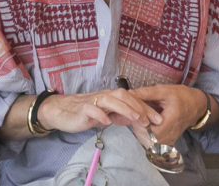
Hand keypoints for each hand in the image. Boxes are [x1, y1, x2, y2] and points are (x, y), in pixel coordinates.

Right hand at [37, 88, 159, 134]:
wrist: (60, 111)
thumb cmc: (83, 113)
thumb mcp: (105, 115)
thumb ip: (118, 116)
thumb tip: (134, 119)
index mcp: (111, 98)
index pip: (132, 100)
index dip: (146, 108)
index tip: (158, 119)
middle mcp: (104, 97)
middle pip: (125, 97)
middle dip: (140, 107)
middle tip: (152, 120)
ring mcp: (93, 102)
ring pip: (111, 100)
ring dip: (125, 109)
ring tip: (136, 118)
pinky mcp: (82, 109)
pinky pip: (92, 110)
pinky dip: (100, 114)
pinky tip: (107, 122)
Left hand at [129, 84, 208, 146]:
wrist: (196, 106)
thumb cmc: (182, 97)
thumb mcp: (164, 91)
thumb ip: (146, 93)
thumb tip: (129, 93)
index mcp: (170, 121)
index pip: (146, 128)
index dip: (136, 120)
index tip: (130, 111)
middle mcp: (169, 135)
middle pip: (144, 135)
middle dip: (136, 124)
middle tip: (131, 114)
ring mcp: (168, 141)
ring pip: (146, 139)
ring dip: (139, 129)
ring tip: (137, 117)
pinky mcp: (167, 143)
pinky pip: (151, 141)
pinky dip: (145, 132)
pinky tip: (144, 122)